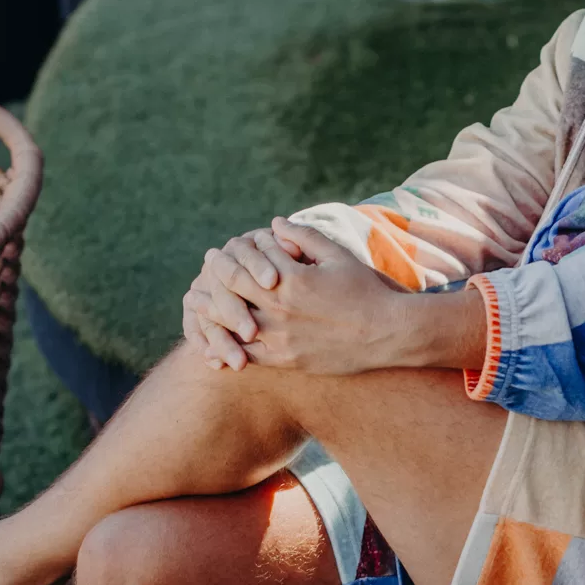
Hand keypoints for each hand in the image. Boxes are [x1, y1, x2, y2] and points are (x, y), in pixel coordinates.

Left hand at [185, 219, 410, 375]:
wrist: (388, 333)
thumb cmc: (365, 290)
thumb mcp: (337, 255)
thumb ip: (303, 237)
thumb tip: (274, 223)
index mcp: (291, 280)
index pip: (244, 264)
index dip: (227, 257)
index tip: (218, 253)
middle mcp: (281, 309)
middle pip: (230, 292)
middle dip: (213, 281)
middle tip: (202, 274)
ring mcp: (282, 338)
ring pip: (232, 326)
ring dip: (210, 315)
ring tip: (196, 306)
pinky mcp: (287, 361)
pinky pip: (248, 356)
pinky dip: (229, 348)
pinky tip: (217, 344)